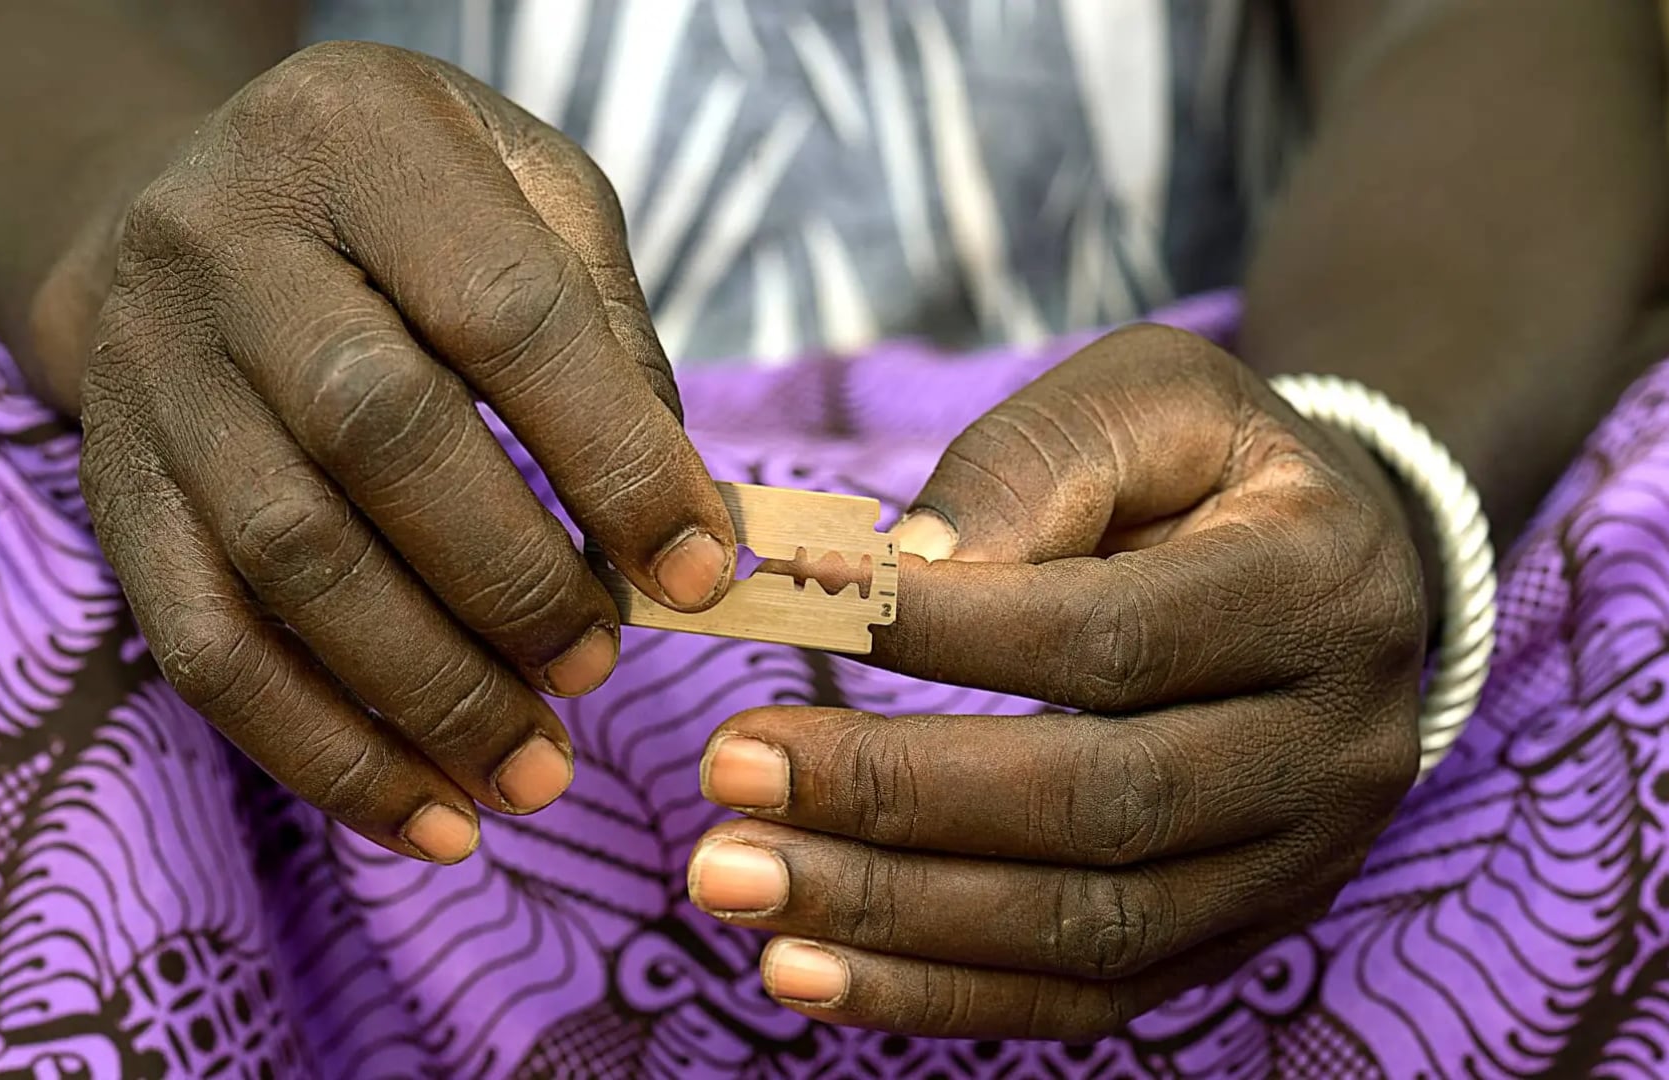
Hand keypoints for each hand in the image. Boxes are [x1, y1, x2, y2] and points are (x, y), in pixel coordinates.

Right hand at [76, 43, 736, 863]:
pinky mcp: (117, 492)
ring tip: (533, 774)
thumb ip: (610, 335)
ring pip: (286, 557)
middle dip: (510, 579)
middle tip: (600, 669)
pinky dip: (323, 752)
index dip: (613, 454)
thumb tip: (687, 524)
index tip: (701, 570)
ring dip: (427, 692)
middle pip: (375, 433)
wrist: (185, 203)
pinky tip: (426, 817)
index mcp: (361, 140)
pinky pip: (205, 646)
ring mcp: (153, 373)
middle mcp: (228, 244)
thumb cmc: (405, 207)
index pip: (504, 312)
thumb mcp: (525, 196)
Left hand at [686, 325, 1425, 1038]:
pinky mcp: (1242, 936)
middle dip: (893, 794)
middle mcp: (1333, 746)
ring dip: (891, 917)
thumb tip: (898, 571)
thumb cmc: (1210, 468)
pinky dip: (940, 995)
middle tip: (727, 771)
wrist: (1343, 571)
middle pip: (1098, 803)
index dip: (941, 631)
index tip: (785, 599)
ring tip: (733, 880)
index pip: (1109, 636)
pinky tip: (806, 973)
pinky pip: (1090, 997)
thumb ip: (1029, 467)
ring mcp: (1299, 864)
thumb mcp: (1146, 400)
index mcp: (1317, 588)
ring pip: (1087, 926)